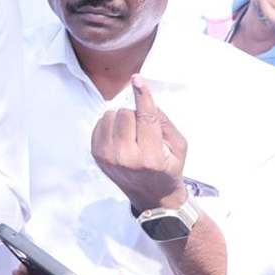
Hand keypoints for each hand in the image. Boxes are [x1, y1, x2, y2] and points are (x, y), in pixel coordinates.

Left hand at [91, 75, 187, 211]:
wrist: (151, 195)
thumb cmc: (167, 167)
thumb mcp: (178, 145)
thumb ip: (163, 120)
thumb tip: (143, 97)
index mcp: (150, 156)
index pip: (146, 117)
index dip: (142, 95)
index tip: (138, 79)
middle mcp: (126, 158)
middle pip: (125, 113)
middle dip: (135, 114)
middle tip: (143, 130)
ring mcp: (108, 157)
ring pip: (110, 116)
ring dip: (122, 119)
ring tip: (132, 135)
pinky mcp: (96, 155)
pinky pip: (100, 123)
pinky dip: (110, 125)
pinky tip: (120, 138)